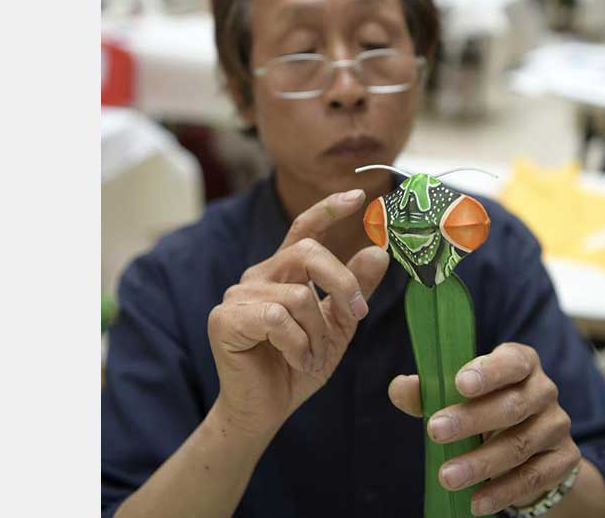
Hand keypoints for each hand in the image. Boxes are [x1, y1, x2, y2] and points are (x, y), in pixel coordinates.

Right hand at [208, 189, 388, 438]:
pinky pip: (278, 319)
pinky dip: (298, 345)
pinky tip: (295, 361)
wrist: (265, 410)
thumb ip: (354, 290)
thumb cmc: (297, 366)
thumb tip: (379, 253)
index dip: (329, 209)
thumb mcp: (337, 326)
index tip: (359, 195)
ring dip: (318, 333)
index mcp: (283, 272)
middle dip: (342, 284)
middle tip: (358, 316)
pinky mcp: (225, 319)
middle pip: (308, 253)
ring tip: (313, 358)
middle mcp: (259, 275)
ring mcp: (239, 295)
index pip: (304, 228)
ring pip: (299, 295)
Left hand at [388, 342, 580, 515]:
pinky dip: (503, 491)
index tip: (459, 383)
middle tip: (434, 431)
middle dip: (471, 420)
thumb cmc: (484, 407)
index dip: (488, 372)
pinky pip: (533, 477)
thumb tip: (399, 388)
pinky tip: (476, 502)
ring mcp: (557, 425)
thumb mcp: (458, 395)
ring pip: (520, 444)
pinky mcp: (564, 458)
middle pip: (511, 405)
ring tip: (447, 476)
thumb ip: (428, 391)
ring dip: (481, 463)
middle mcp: (544, 390)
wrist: (531, 445)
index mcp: (520, 362)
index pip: (511, 361)